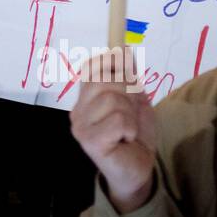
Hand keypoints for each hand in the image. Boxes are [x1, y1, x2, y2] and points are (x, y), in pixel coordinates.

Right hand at [70, 52, 156, 214]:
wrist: (138, 169)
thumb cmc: (134, 135)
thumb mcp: (135, 99)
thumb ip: (128, 75)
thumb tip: (122, 47)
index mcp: (86, 97)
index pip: (94, 67)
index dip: (115, 67)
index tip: (129, 78)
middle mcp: (77, 110)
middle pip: (104, 80)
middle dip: (128, 94)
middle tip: (130, 115)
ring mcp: (80, 126)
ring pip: (113, 100)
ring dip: (130, 115)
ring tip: (127, 130)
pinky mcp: (89, 141)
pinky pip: (118, 121)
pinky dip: (129, 129)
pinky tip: (125, 139)